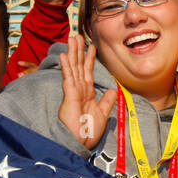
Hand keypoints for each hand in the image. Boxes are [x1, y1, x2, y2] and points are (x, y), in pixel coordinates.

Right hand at [57, 34, 114, 149]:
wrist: (79, 142)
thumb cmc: (88, 131)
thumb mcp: (102, 114)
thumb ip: (107, 101)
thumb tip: (113, 89)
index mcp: (87, 92)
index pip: (88, 71)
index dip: (89, 58)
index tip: (91, 46)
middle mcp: (80, 88)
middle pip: (78, 65)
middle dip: (78, 50)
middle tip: (76, 35)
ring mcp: (73, 90)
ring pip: (73, 67)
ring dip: (72, 52)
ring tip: (71, 38)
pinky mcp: (69, 95)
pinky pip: (68, 77)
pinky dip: (66, 66)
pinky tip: (65, 55)